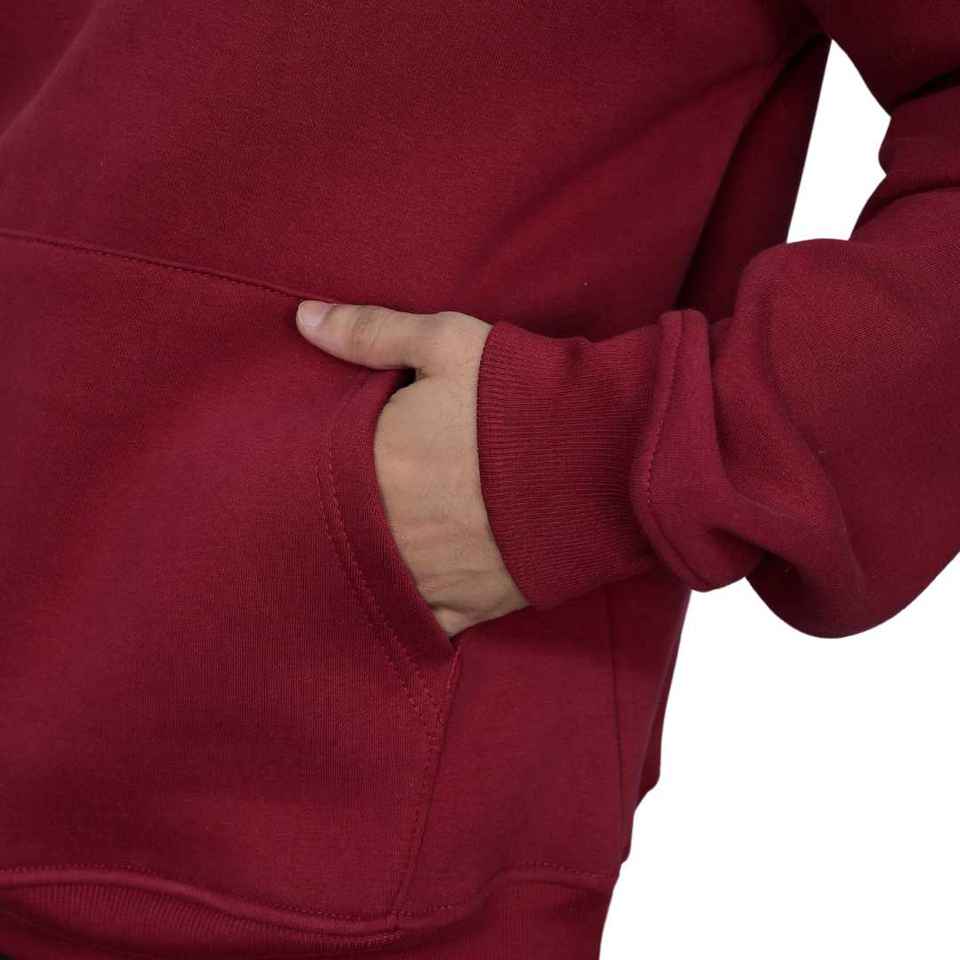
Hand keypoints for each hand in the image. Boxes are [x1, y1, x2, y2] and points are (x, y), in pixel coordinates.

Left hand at [296, 300, 527, 637]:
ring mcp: (430, 575)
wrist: (601, 459)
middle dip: (343, 519)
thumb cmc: (519, 395)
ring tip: (379, 547)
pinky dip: (414, 611)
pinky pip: (425, 623)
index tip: (325, 463)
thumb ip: (371, 332)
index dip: (322, 470)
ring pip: (377, 583)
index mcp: (377, 467)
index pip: (318, 476)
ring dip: (374, 567)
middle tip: (351, 505)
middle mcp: (392, 532)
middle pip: (342, 534)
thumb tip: (304, 319)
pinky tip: (412, 594)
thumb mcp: (447, 343)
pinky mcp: (472, 605)